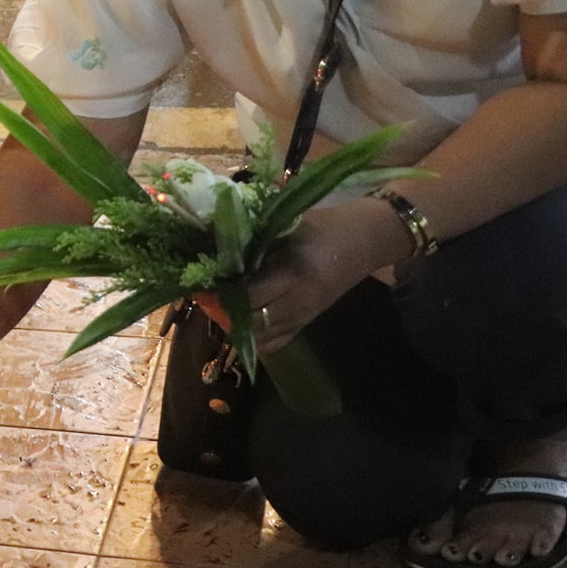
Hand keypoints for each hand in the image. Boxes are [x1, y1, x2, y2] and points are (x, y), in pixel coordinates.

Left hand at [197, 196, 407, 355]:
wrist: (367, 240)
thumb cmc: (325, 225)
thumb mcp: (288, 225)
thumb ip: (254, 239)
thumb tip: (214, 246)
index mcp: (295, 273)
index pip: (250, 295)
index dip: (221, 293)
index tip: (199, 281)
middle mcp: (300, 302)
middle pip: (252, 323)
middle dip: (223, 312)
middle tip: (205, 295)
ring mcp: (305, 316)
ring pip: (261, 338)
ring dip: (236, 326)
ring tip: (219, 305)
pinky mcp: (308, 323)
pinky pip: (275, 343)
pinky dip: (253, 336)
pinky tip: (241, 318)